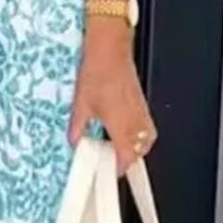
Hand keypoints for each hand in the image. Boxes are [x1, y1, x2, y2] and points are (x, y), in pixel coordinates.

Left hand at [67, 21, 156, 174]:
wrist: (110, 50)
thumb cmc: (98, 72)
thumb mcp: (81, 104)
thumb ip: (78, 127)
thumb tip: (75, 140)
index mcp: (119, 124)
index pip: (125, 158)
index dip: (117, 168)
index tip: (108, 171)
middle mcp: (135, 121)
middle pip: (139, 153)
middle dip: (127, 160)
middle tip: (112, 162)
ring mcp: (142, 112)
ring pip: (146, 141)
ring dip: (135, 149)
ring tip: (120, 148)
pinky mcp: (144, 104)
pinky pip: (148, 128)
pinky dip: (140, 135)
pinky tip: (127, 132)